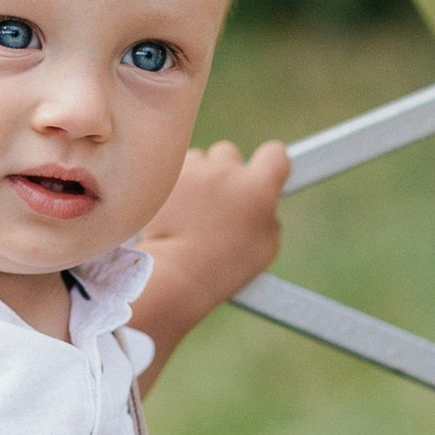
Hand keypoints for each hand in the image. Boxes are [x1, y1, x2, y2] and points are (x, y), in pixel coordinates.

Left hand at [132, 136, 289, 385]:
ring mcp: (190, 169)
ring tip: (181, 222)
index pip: (275, 156)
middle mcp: (226, 168)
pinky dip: (163, 191)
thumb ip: (264, 219)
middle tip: (212, 212)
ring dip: (190, 184)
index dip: (269, 167)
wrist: (168, 278)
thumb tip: (263, 206)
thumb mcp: (260, 251)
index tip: (265, 176)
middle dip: (221, 178)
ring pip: (194, 165)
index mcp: (258, 188)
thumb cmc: (217, 272)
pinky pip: (166, 176)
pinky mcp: (159, 176)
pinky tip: (161, 219)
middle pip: (229, 158)